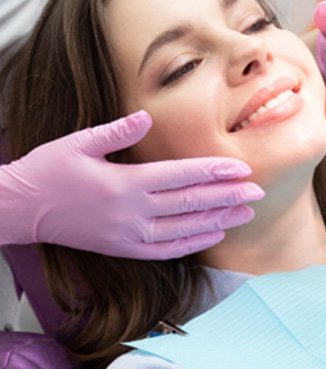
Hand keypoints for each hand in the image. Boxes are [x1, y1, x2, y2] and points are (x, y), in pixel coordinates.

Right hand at [0, 111, 263, 258]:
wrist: (20, 210)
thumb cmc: (48, 171)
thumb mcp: (78, 143)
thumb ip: (116, 131)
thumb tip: (146, 117)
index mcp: (124, 183)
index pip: (182, 176)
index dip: (215, 172)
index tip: (243, 170)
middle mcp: (132, 212)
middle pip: (191, 204)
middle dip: (228, 197)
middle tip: (259, 192)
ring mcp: (128, 236)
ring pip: (185, 230)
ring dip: (219, 221)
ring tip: (246, 214)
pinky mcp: (123, 249)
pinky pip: (166, 251)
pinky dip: (193, 243)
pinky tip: (214, 234)